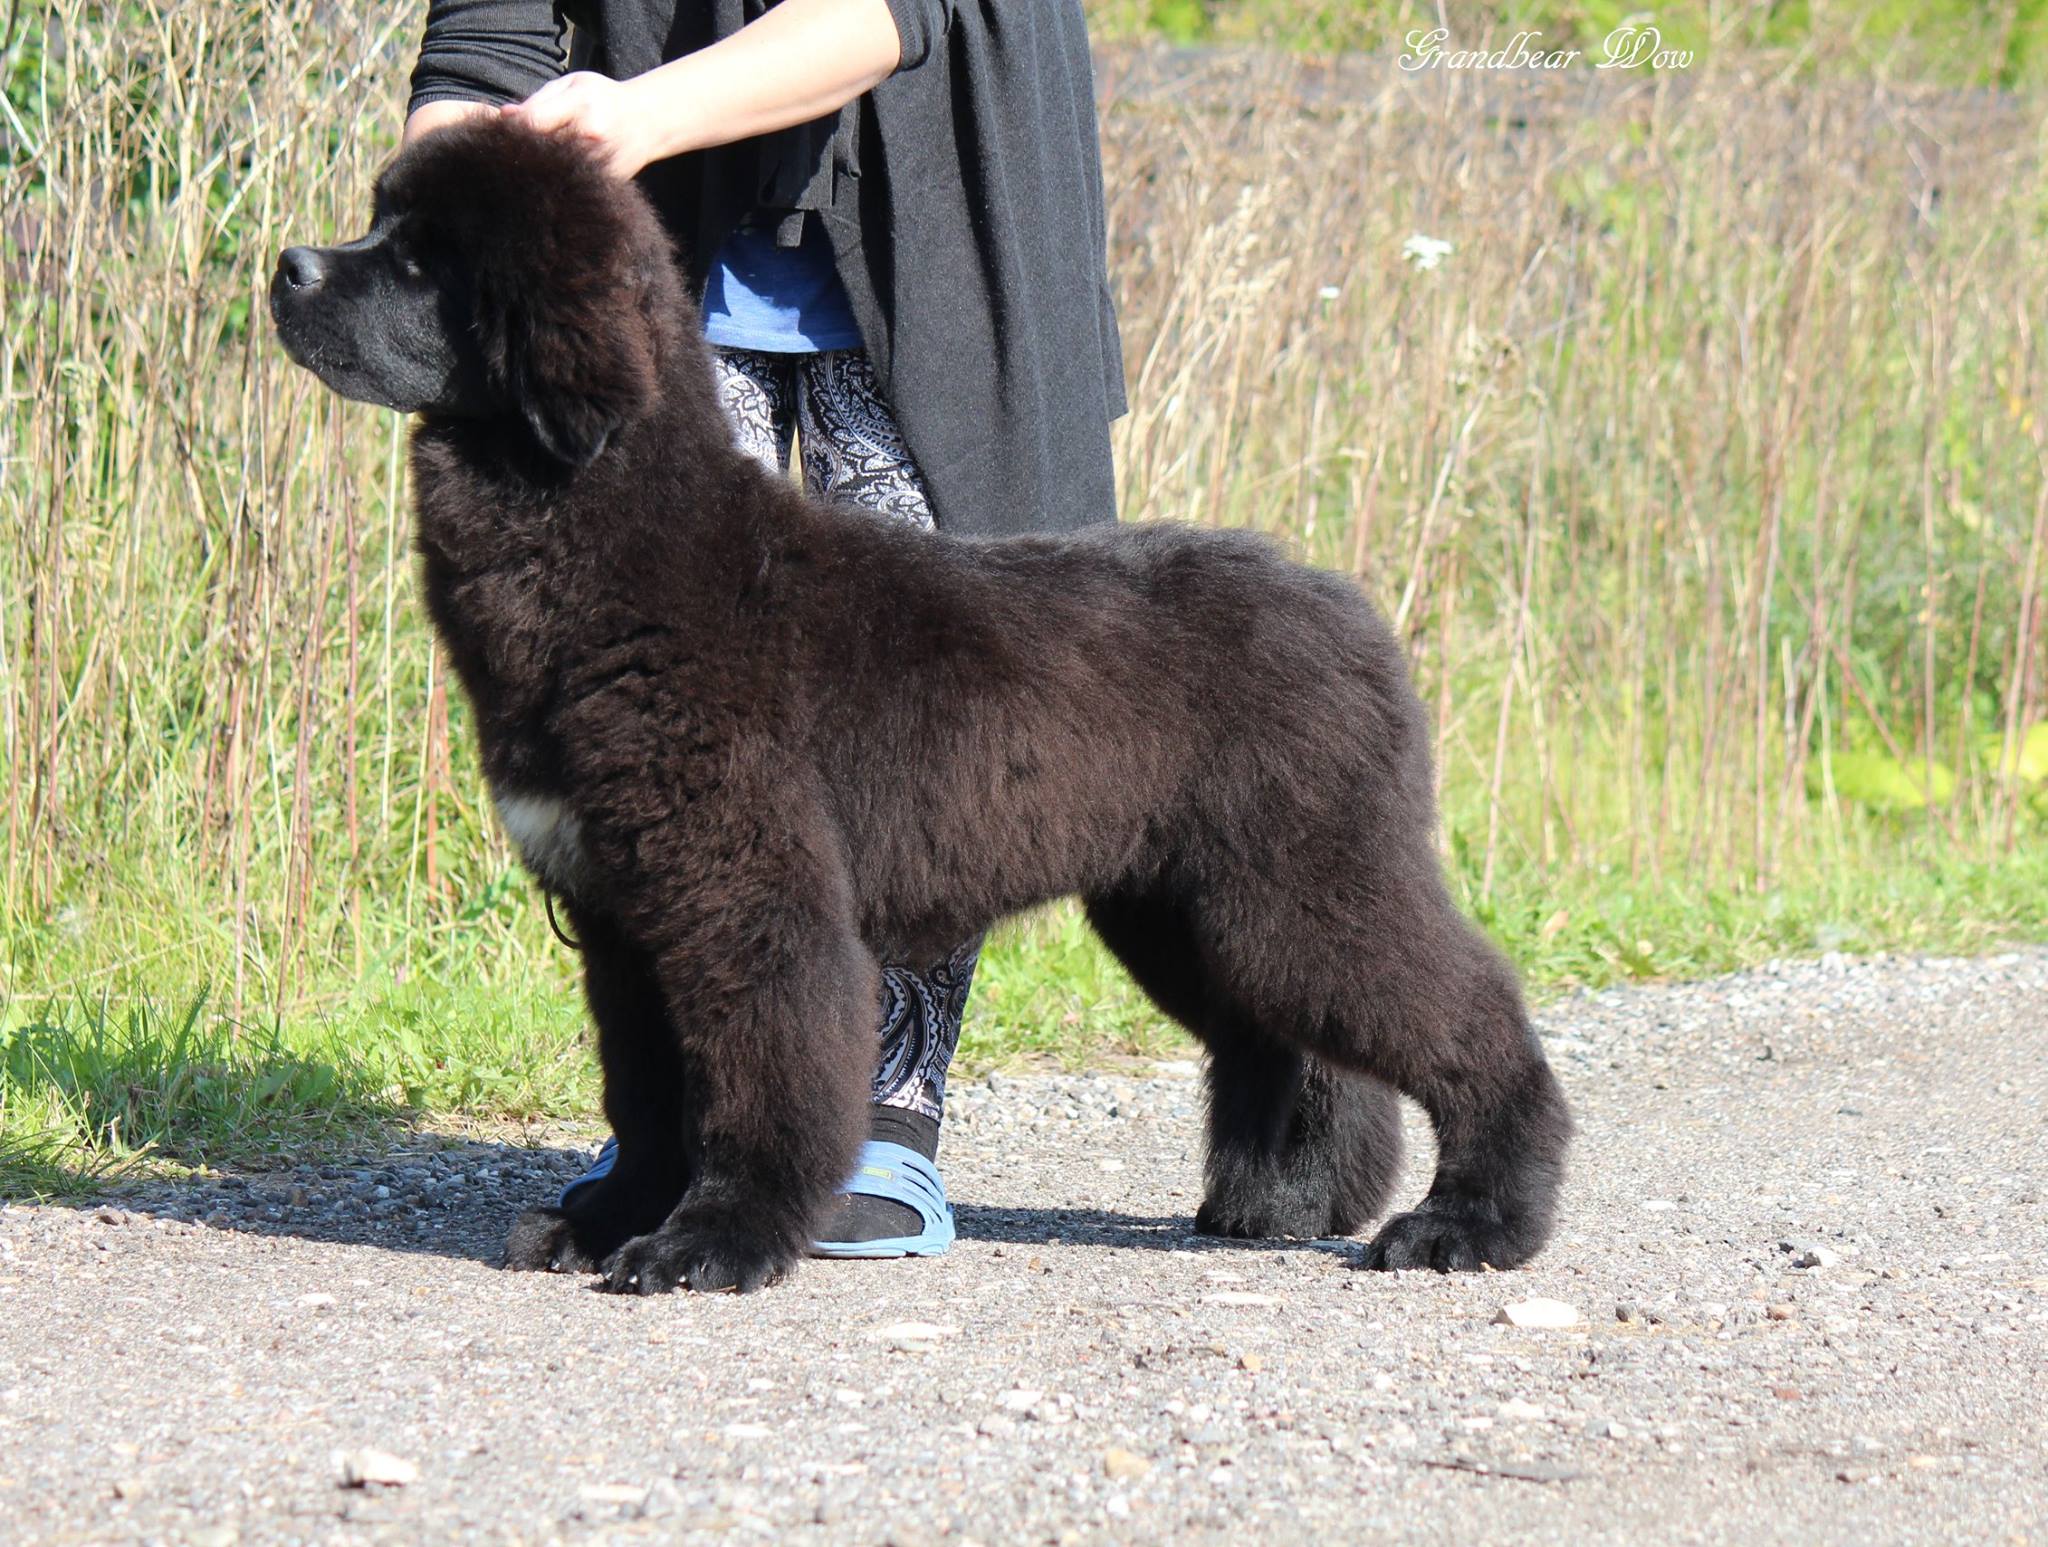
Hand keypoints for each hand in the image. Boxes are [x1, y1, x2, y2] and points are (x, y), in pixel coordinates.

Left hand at [502, 72, 659, 178]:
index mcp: (581, 108)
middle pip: (539, 153)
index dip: (511, 130)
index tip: (502, 133)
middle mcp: (591, 139)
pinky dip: (556, 184)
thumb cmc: (604, 98)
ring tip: (532, 166)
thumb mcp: (573, 84)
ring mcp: (599, 165)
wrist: (646, 122)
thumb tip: (504, 117)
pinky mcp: (604, 183)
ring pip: (552, 175)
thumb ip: (539, 99)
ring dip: (537, 173)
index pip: (532, 123)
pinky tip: (553, 177)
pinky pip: (570, 187)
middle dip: (521, 154)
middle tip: (510, 154)